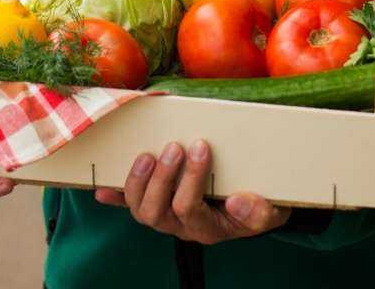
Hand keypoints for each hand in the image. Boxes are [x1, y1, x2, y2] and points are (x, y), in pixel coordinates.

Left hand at [93, 140, 289, 243]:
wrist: (256, 207)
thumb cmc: (262, 204)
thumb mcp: (272, 210)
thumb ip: (259, 211)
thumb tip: (237, 200)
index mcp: (208, 228)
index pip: (189, 209)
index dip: (190, 179)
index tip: (200, 146)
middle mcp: (181, 227)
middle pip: (155, 213)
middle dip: (161, 178)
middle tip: (174, 146)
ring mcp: (166, 216)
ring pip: (139, 209)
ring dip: (138, 181)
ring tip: (148, 154)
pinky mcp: (156, 204)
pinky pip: (128, 206)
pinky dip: (115, 197)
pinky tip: (102, 190)